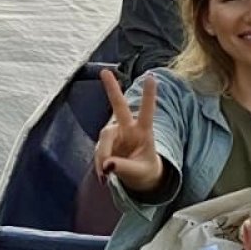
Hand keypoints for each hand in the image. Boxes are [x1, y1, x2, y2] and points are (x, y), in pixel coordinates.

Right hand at [95, 69, 162, 191]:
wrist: (139, 178)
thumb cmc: (144, 171)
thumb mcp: (139, 172)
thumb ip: (124, 168)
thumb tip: (106, 165)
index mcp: (144, 132)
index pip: (148, 112)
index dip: (149, 95)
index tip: (152, 76)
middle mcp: (129, 128)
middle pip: (118, 106)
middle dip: (111, 89)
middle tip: (104, 71)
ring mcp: (116, 134)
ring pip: (104, 137)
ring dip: (102, 155)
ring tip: (105, 175)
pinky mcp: (105, 143)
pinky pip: (98, 151)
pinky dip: (99, 164)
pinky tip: (104, 175)